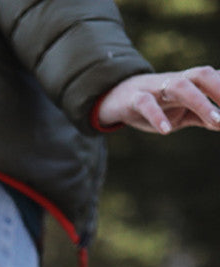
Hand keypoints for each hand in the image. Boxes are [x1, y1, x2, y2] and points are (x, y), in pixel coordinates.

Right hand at [97, 67, 219, 133]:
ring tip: (216, 121)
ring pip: (180, 87)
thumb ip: (202, 116)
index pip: (213, 79)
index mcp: (189, 83)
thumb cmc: (155, 105)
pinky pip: (146, 104)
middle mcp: (175, 80)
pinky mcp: (134, 99)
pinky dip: (157, 116)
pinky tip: (166, 131)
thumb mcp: (181, 113)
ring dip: (201, 102)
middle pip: (201, 75)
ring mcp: (155, 88)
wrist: (117, 99)